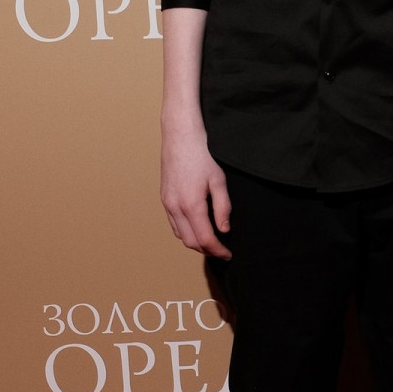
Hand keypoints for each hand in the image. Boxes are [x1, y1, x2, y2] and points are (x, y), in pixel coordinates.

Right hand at [161, 118, 231, 259]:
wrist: (181, 137)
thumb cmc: (202, 155)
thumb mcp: (219, 181)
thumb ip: (222, 208)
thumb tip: (224, 230)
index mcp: (191, 205)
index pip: (204, 239)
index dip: (217, 250)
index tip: (228, 254)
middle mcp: (175, 207)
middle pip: (190, 241)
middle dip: (207, 250)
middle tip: (222, 251)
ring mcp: (167, 203)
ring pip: (180, 234)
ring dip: (195, 242)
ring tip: (212, 241)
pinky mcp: (164, 198)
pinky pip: (174, 224)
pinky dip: (186, 231)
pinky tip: (197, 227)